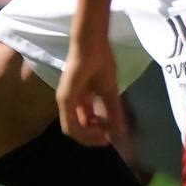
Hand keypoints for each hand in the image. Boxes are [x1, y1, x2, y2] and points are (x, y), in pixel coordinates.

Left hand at [58, 30, 122, 146]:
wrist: (93, 47)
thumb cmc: (101, 62)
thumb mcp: (110, 91)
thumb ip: (114, 110)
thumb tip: (120, 130)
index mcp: (79, 99)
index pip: (84, 122)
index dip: (96, 131)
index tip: (110, 134)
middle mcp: (69, 102)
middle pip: (77, 129)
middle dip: (92, 137)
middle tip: (107, 138)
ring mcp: (65, 101)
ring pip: (72, 130)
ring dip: (89, 137)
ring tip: (104, 135)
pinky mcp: (65, 99)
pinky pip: (70, 124)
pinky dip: (85, 132)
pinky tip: (99, 131)